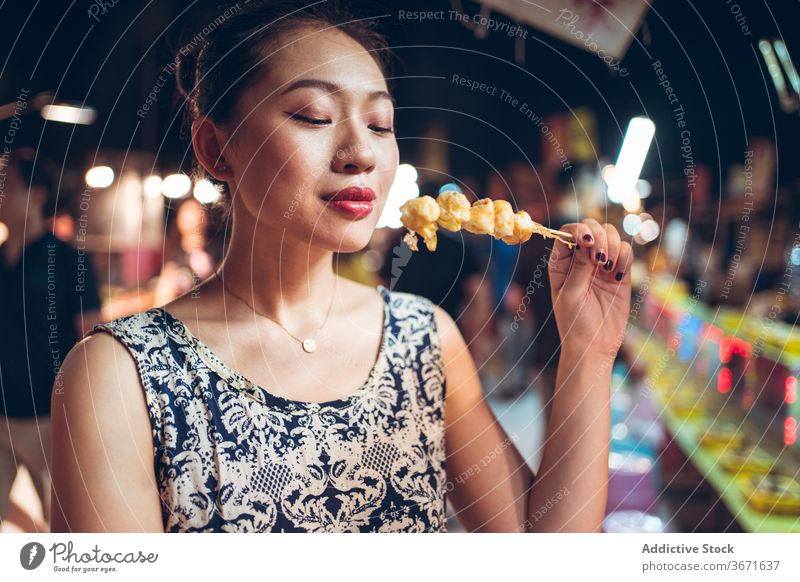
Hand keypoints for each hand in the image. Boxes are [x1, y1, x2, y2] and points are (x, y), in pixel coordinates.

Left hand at [547, 218, 631, 359]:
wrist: (595, 345)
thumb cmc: (574, 322)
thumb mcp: (571, 295)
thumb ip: (580, 268)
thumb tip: (589, 241)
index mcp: (561, 262)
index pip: (568, 232)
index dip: (580, 230)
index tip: (589, 241)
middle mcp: (580, 259)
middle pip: (592, 227)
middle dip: (599, 236)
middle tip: (600, 259)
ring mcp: (601, 264)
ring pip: (611, 235)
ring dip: (613, 245)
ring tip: (608, 268)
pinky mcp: (620, 273)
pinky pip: (626, 252)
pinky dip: (624, 257)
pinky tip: (618, 276)